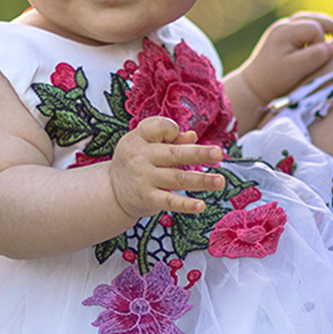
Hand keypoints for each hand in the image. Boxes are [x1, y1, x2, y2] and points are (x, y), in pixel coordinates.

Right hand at [110, 116, 226, 222]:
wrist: (112, 191)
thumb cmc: (135, 161)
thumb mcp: (145, 145)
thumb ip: (168, 139)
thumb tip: (192, 136)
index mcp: (138, 139)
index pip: (157, 127)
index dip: (170, 129)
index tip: (178, 134)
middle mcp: (140, 158)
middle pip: (174, 154)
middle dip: (198, 153)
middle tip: (219, 153)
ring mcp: (144, 179)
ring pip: (177, 178)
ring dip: (201, 180)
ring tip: (220, 181)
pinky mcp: (148, 199)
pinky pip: (170, 202)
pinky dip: (186, 205)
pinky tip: (201, 205)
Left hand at [240, 11, 332, 105]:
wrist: (252, 87)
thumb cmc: (273, 80)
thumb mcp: (295, 69)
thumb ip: (314, 55)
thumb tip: (332, 45)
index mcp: (285, 31)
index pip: (315, 28)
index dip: (322, 43)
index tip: (319, 59)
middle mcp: (283, 25)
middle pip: (314, 18)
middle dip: (331, 26)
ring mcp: (282, 29)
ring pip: (310, 19)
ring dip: (326, 27)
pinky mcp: (283, 36)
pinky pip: (304, 26)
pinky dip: (316, 31)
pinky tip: (324, 39)